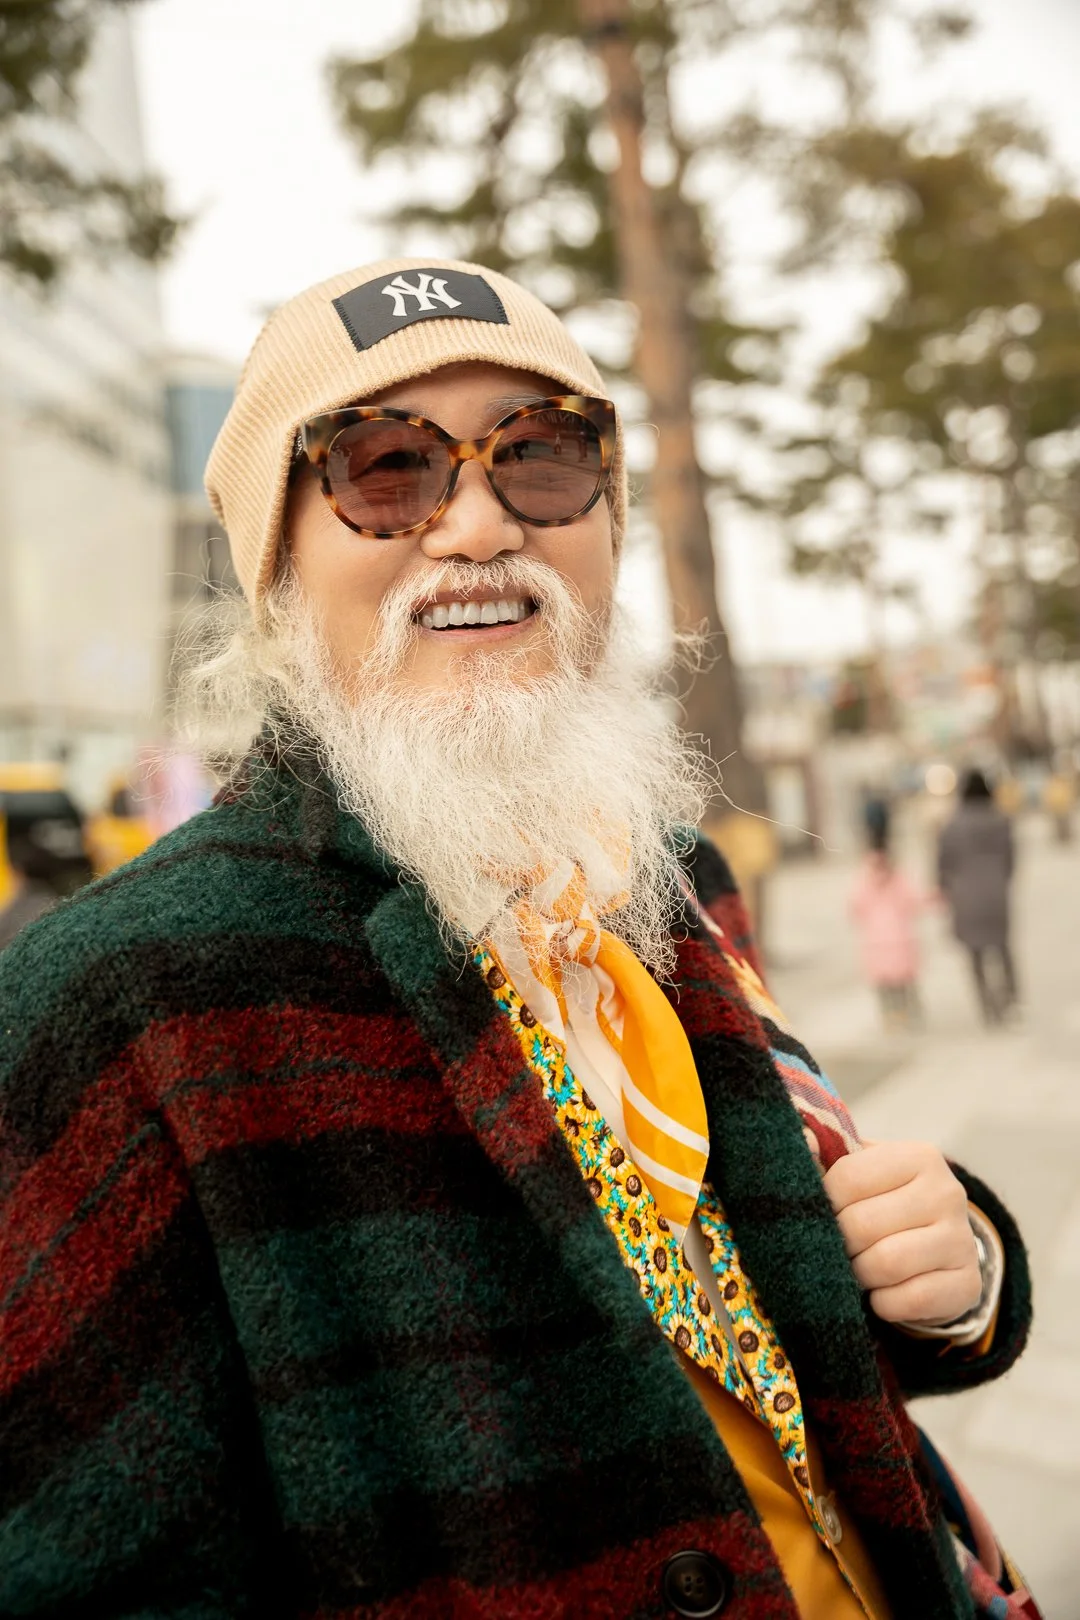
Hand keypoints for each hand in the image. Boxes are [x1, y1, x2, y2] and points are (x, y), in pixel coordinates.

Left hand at [823, 1141, 980, 1325]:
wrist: (934, 1246)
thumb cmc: (883, 1202)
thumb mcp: (859, 1170)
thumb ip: (824, 1153)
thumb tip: (805, 1140)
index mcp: (919, 1157)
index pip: (848, 1178)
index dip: (824, 1202)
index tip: (826, 1212)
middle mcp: (947, 1193)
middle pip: (862, 1225)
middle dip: (841, 1243)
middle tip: (840, 1247)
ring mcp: (962, 1240)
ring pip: (886, 1264)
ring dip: (860, 1274)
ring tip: (860, 1267)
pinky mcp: (967, 1284)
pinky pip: (910, 1301)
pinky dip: (884, 1303)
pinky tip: (884, 1292)